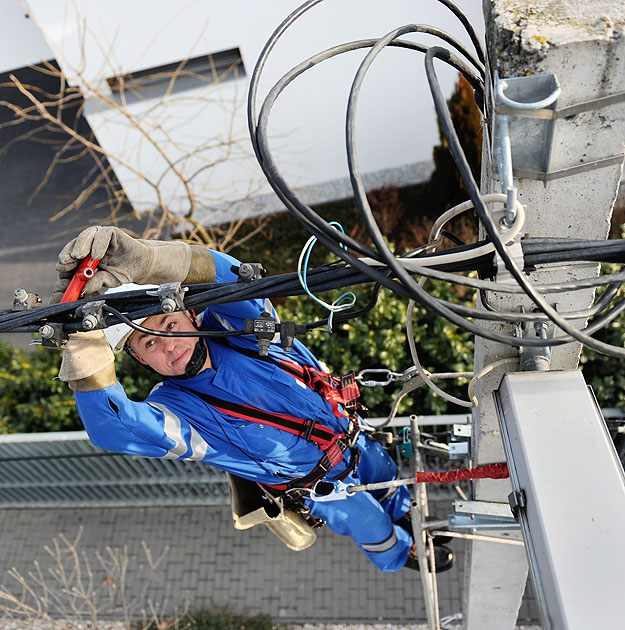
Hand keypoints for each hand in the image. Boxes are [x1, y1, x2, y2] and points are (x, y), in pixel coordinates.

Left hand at [50, 226, 191, 301]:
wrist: (142, 265)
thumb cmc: (124, 271)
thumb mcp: (108, 280)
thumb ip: (96, 282)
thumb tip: (83, 289)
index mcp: (85, 257)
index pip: (70, 257)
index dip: (65, 262)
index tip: (61, 269)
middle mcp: (90, 245)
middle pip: (74, 244)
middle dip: (68, 253)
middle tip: (66, 261)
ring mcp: (100, 237)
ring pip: (85, 236)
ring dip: (80, 246)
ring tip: (78, 256)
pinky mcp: (111, 232)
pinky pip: (102, 234)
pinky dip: (98, 244)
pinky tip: (97, 255)